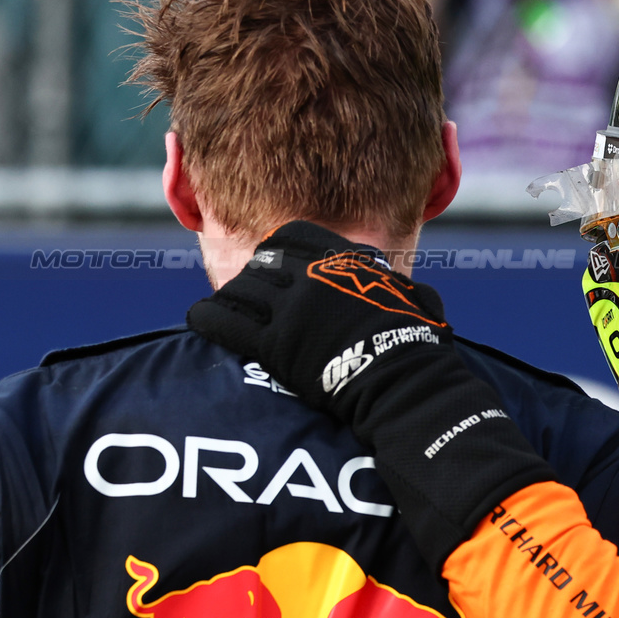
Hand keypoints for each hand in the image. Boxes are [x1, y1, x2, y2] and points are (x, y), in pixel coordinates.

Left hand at [188, 221, 553, 565]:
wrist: (402, 380)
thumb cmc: (418, 345)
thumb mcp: (413, 299)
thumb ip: (396, 286)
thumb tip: (407, 291)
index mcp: (343, 259)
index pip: (293, 237)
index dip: (279, 251)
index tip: (275, 264)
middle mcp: (311, 275)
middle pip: (262, 264)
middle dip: (252, 277)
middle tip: (248, 294)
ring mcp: (289, 306)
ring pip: (239, 290)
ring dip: (230, 298)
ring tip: (220, 309)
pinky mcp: (272, 341)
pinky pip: (226, 322)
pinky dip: (209, 318)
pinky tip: (201, 320)